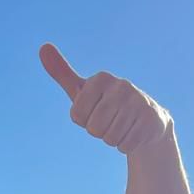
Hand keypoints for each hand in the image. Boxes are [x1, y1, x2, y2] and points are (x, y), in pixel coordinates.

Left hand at [40, 43, 172, 154]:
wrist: (146, 118)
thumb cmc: (105, 104)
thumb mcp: (82, 90)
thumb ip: (62, 73)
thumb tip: (42, 48)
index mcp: (101, 79)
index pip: (77, 115)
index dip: (84, 120)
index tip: (94, 111)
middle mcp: (121, 86)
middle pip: (93, 128)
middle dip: (99, 131)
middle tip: (109, 121)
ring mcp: (138, 102)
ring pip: (110, 138)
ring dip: (113, 139)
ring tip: (121, 125)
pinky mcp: (151, 119)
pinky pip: (125, 145)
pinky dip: (126, 145)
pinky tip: (133, 132)